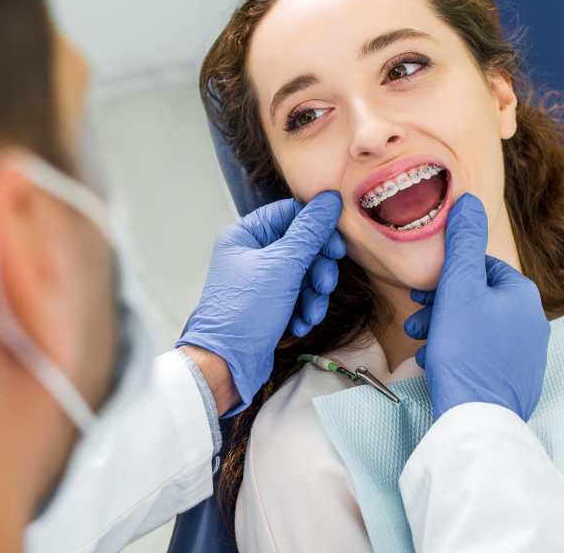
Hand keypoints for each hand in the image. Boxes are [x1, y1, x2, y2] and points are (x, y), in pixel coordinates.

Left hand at [177, 191, 345, 414]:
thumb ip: (310, 232)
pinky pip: (296, 295)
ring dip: (313, 293)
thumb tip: (329, 200)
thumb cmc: (245, 312)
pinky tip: (300, 323)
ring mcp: (259, 280)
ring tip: (312, 312)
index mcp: (244, 235)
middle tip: (324, 285)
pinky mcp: (267, 303)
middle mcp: (250, 254)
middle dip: (318, 268)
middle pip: (301, 245)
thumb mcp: (283, 266)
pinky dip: (303, 308)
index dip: (317, 229)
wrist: (226, 364)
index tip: (336, 247)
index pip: (290, 214)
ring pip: (302, 273)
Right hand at [404, 193, 550, 421]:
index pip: (481, 268)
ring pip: (476, 327)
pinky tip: (435, 360)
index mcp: (522, 295)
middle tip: (416, 315)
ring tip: (420, 339)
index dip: (446, 277)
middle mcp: (532, 322)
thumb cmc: (464, 350)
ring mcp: (526, 353)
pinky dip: (456, 351)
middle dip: (441, 305)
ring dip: (444, 328)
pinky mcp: (516, 378)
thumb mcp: (457, 289)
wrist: (476, 415)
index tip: (422, 291)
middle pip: (477, 298)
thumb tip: (468, 201)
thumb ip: (462, 243)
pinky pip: (481, 353)